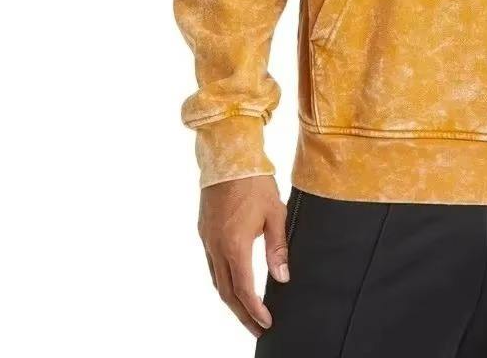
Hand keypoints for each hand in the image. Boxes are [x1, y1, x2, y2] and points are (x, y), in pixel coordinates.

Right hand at [198, 176, 289, 336]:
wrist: (229, 157)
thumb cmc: (255, 182)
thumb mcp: (275, 213)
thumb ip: (277, 247)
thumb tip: (282, 277)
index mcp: (234, 245)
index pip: (243, 288)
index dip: (254, 310)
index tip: (266, 323)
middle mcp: (216, 247)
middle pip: (226, 292)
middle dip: (242, 314)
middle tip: (257, 329)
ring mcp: (207, 239)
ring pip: (216, 280)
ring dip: (231, 300)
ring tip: (247, 312)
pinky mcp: (204, 231)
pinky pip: (212, 265)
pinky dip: (223, 280)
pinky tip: (233, 283)